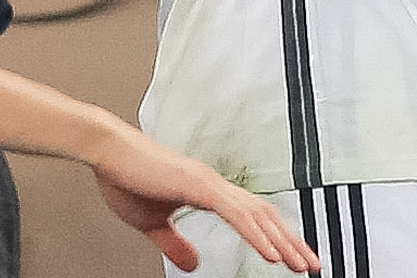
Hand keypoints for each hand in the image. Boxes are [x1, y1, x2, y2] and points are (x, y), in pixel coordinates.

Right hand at [91, 128, 320, 272]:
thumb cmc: (123, 179)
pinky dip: (258, 235)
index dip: (276, 236)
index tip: (293, 257)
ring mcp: (209, 183)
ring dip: (283, 241)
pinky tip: (273, 253)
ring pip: (258, 215)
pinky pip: (236, 215)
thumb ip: (174, 243)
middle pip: (265, 215)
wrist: (105, 153)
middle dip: (292, 241)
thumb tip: (193, 263)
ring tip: (301, 263)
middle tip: (312, 264)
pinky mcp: (199, 186)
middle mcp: (215, 184)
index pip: (252, 216)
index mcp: (207, 191)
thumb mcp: (151, 224)